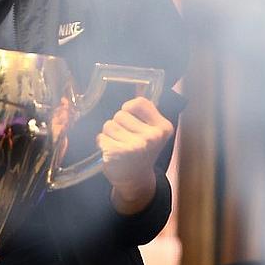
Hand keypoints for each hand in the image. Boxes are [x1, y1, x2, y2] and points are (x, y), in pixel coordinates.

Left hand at [97, 97, 173, 213]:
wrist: (136, 180)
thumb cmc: (141, 151)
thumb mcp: (152, 131)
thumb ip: (145, 111)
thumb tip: (138, 84)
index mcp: (163, 128)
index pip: (138, 102)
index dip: (129, 108)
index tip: (132, 120)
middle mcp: (152, 137)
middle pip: (120, 114)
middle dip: (119, 124)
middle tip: (127, 139)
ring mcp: (135, 146)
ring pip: (108, 124)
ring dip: (109, 134)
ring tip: (119, 145)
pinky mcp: (117, 153)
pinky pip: (101, 137)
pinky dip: (102, 143)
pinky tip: (112, 152)